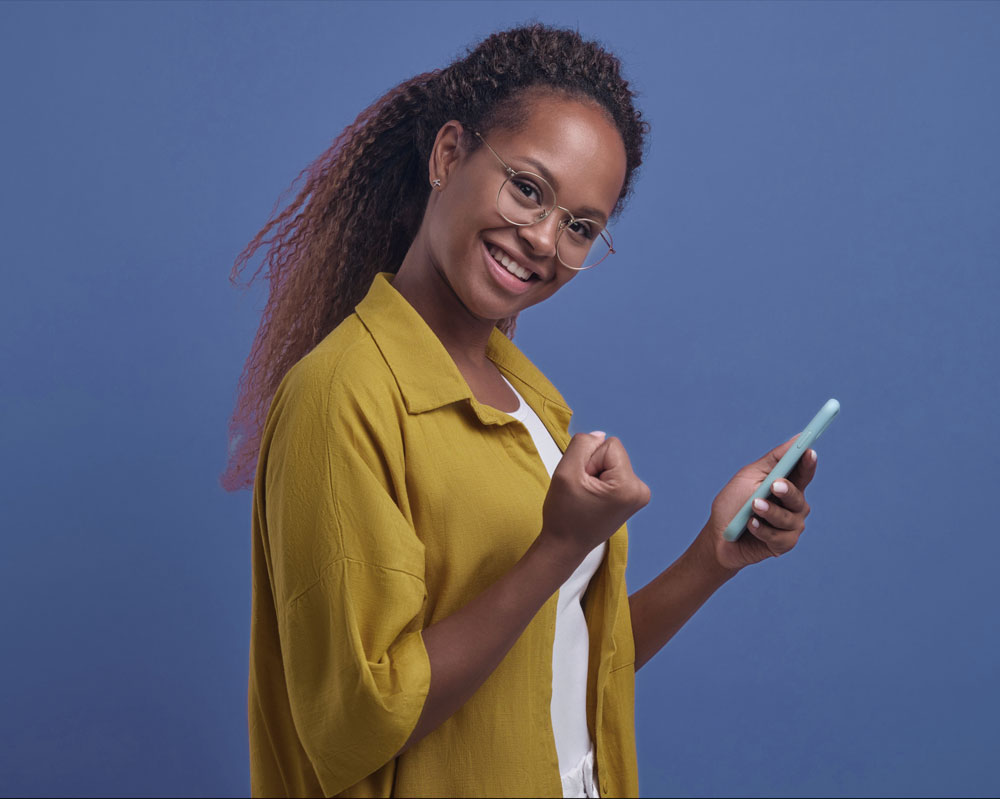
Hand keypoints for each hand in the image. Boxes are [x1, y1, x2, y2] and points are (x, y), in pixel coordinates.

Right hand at [540, 432, 650, 563]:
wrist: (565, 545)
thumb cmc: (564, 515)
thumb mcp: (565, 472)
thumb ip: (582, 444)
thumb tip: (600, 435)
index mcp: (630, 486)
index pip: (608, 444)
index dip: (588, 460)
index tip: (582, 485)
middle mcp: (641, 490)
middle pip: (612, 452)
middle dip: (592, 467)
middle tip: (583, 492)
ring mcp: (638, 495)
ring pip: (610, 462)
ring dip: (594, 474)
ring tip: (587, 497)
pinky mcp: (631, 497)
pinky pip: (612, 472)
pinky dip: (599, 481)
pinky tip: (593, 500)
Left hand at [702, 436, 817, 571]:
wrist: (718, 537)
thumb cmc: (733, 504)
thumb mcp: (749, 476)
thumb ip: (773, 460)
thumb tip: (798, 438)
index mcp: (786, 485)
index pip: (803, 472)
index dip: (808, 462)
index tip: (809, 452)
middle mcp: (793, 506)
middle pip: (798, 496)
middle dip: (787, 490)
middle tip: (775, 485)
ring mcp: (790, 525)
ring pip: (788, 518)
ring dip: (768, 511)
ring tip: (752, 508)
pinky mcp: (784, 544)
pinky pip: (780, 537)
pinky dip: (762, 530)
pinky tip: (750, 526)